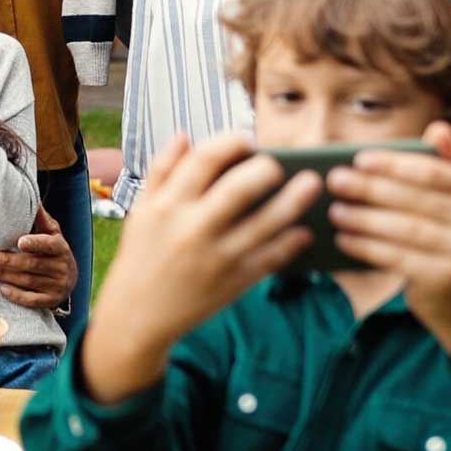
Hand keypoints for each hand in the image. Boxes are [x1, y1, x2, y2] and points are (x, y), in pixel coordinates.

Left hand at [0, 207, 75, 309]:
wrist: (70, 278)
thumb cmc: (53, 250)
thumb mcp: (52, 234)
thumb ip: (41, 219)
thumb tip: (31, 197)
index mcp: (61, 248)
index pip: (49, 245)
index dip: (35, 243)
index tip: (20, 241)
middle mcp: (61, 268)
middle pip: (32, 264)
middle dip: (8, 260)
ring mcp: (57, 286)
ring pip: (28, 281)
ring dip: (6, 276)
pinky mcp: (51, 301)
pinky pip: (32, 300)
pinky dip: (17, 295)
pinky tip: (3, 288)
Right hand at [81, 131, 316, 402]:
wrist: (138, 315)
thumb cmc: (141, 256)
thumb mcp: (142, 210)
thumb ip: (161, 170)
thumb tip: (186, 136)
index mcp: (167, 206)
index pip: (204, 160)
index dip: (230, 142)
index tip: (246, 140)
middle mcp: (192, 229)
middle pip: (239, 188)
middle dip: (266, 169)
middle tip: (278, 163)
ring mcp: (216, 258)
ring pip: (265, 224)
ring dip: (294, 201)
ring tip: (312, 183)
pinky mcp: (233, 283)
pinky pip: (271, 258)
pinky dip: (291, 242)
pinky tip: (303, 230)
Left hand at [327, 122, 450, 378]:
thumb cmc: (440, 240)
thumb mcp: (443, 205)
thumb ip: (436, 169)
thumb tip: (439, 126)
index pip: (433, 171)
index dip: (395, 164)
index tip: (358, 159)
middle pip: (415, 199)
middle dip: (371, 188)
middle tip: (334, 181)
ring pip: (406, 229)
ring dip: (365, 218)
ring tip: (334, 211)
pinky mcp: (449, 278)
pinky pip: (400, 257)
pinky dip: (368, 247)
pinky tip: (343, 239)